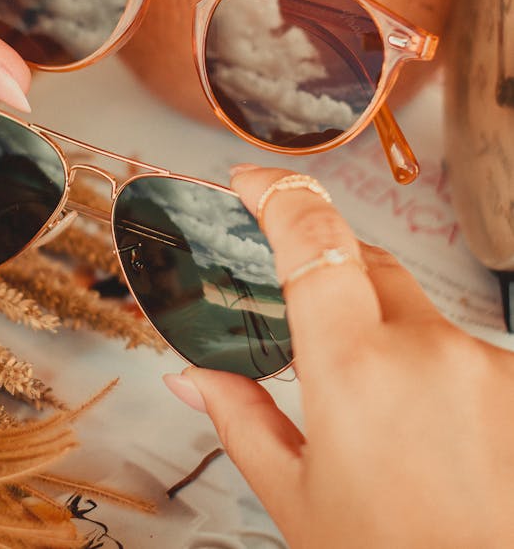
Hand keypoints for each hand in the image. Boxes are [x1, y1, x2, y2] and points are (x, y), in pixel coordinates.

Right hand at [163, 165, 513, 548]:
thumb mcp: (297, 497)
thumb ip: (240, 418)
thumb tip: (192, 378)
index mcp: (355, 370)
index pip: (314, 240)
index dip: (278, 194)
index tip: (251, 181)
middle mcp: (428, 349)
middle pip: (365, 262)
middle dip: (326, 270)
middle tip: (303, 315)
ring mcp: (484, 362)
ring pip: (414, 307)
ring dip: (383, 330)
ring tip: (374, 405)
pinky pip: (456, 343)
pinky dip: (427, 363)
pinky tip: (421, 421)